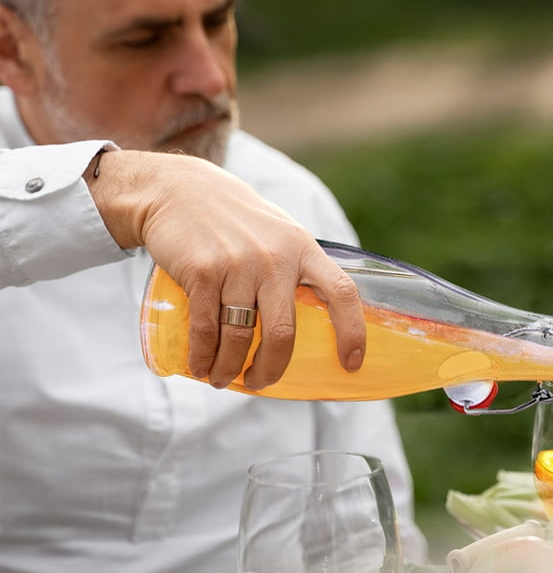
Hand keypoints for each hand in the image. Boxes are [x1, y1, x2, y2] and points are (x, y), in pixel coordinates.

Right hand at [87, 150, 365, 388]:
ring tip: (222, 379)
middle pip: (284, 332)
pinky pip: (206, 329)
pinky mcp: (203, 271)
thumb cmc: (236, 219)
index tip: (352, 363)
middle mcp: (275, 258)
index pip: (341, 292)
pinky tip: (201, 366)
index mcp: (302, 249)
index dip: (352, 331)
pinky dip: (203, 356)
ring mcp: (238, 265)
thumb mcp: (279, 233)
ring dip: (231, 369)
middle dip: (272, 369)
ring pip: (241, 337)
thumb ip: (297, 266)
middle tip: (261, 383)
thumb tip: (315, 316)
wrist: (179, 189)